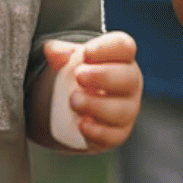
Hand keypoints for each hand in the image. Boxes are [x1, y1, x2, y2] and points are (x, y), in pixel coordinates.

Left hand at [44, 33, 141, 150]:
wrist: (79, 108)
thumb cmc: (81, 77)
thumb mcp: (71, 60)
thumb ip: (61, 53)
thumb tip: (52, 51)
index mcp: (122, 58)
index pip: (124, 47)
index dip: (107, 48)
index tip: (86, 53)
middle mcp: (130, 82)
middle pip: (129, 78)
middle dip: (103, 76)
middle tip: (79, 76)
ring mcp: (127, 109)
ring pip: (122, 110)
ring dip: (96, 105)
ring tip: (73, 101)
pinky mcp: (118, 133)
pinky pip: (113, 136)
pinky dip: (96, 131)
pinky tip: (80, 124)